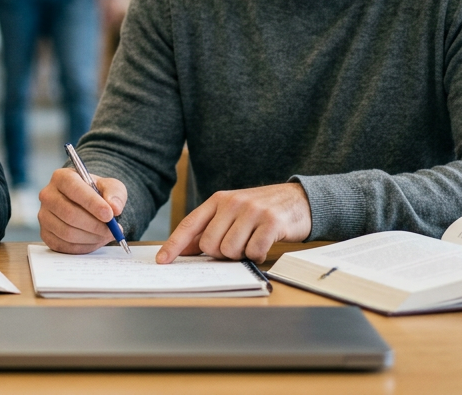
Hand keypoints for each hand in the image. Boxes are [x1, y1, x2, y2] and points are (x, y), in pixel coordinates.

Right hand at [38, 167, 127, 253]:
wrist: (86, 206)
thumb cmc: (98, 193)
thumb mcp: (111, 187)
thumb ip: (115, 194)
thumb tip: (114, 207)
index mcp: (61, 177)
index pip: (74, 188)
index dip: (92, 203)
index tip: (109, 215)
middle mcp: (48, 195)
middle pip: (69, 214)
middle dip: (94, 225)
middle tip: (111, 230)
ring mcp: (44, 216)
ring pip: (67, 232)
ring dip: (91, 237)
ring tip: (105, 235)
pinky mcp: (45, 234)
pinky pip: (64, 246)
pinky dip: (83, 247)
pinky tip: (95, 240)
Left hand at [156, 182, 311, 263]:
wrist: (299, 199)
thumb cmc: (261, 211)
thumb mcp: (233, 214)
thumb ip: (209, 229)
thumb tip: (182, 250)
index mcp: (218, 200)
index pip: (190, 224)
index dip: (174, 244)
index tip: (162, 260)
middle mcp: (233, 203)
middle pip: (210, 244)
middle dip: (221, 253)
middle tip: (237, 246)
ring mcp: (253, 211)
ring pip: (230, 250)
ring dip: (241, 255)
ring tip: (252, 243)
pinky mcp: (272, 222)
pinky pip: (254, 252)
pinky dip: (258, 256)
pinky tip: (264, 245)